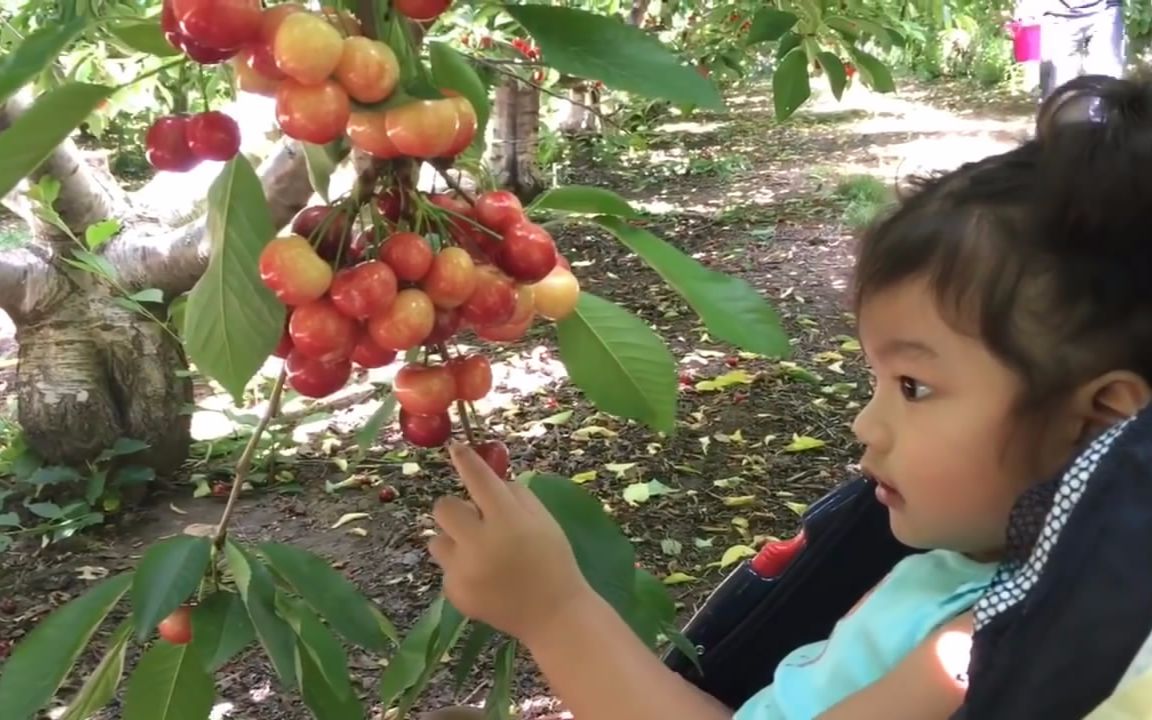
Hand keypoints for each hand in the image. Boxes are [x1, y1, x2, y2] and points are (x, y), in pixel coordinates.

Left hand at [427, 442, 593, 642]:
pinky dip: (462, 570)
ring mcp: (463, 571)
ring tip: (481, 556)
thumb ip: (515, 495)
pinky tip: (486, 580)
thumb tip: (489, 479)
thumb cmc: (553, 561)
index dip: (466, 461)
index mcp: (507, 520)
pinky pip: (447, 569)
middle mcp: (479, 543)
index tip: (456, 449)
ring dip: (455, 542)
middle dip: (456, 510)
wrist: (553, 614)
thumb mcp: (543, 520)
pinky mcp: (454, 594)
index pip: (478, 480)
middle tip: (475, 520)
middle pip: (443, 508)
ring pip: (437, 540)